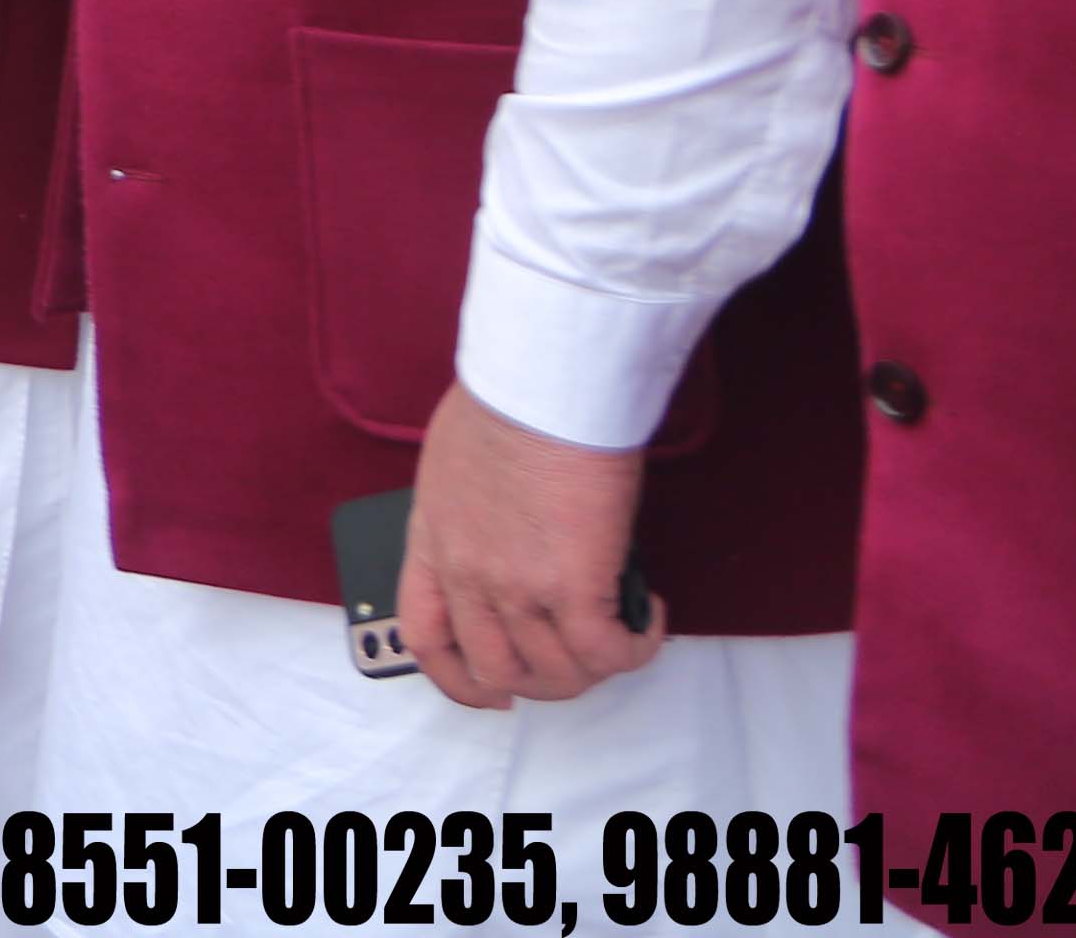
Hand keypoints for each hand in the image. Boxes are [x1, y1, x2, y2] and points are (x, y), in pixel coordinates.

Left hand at [402, 378, 666, 707]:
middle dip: (544, 681)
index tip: (490, 690)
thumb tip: (506, 529)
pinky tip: (650, 618)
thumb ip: (468, 512)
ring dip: (597, 666)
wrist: (538, 384)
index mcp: (432, 543)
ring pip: (559, 673)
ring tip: (623, 631)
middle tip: (579, 660)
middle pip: (499, 671)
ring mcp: (517, 587)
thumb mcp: (452, 464)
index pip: (425, 636)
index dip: (459, 679)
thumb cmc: (504, 401)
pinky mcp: (573, 585)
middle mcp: (468, 575)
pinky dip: (636, 647)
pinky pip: (608, 652)